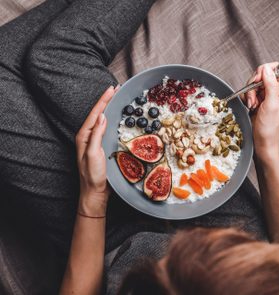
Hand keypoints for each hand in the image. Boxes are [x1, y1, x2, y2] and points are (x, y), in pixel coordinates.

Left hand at [76, 85, 116, 214]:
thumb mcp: (93, 153)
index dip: (103, 101)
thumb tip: (102, 117)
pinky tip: (115, 116)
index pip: (95, 114)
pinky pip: (105, 128)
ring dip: (108, 107)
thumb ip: (96, 135)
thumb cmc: (92, 175)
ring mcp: (94, 141)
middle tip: (115, 88)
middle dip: (106, 100)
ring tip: (115, 97)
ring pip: (102, 119)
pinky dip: (111, 118)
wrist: (95, 191)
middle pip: (98, 114)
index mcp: (84, 136)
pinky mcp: (101, 145)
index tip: (111, 89)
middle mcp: (88, 136)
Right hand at [243, 62, 278, 160]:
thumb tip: (267, 68)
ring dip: (248, 94)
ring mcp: (263, 96)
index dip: (264, 72)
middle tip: (254, 99)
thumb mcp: (271, 104)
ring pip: (252, 84)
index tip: (257, 81)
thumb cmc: (269, 126)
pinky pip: (247, 93)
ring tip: (252, 105)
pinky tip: (249, 107)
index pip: (274, 69)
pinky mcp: (255, 101)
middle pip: (260, 75)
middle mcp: (273, 90)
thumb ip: (270, 85)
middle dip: (253, 86)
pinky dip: (245, 99)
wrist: (262, 141)